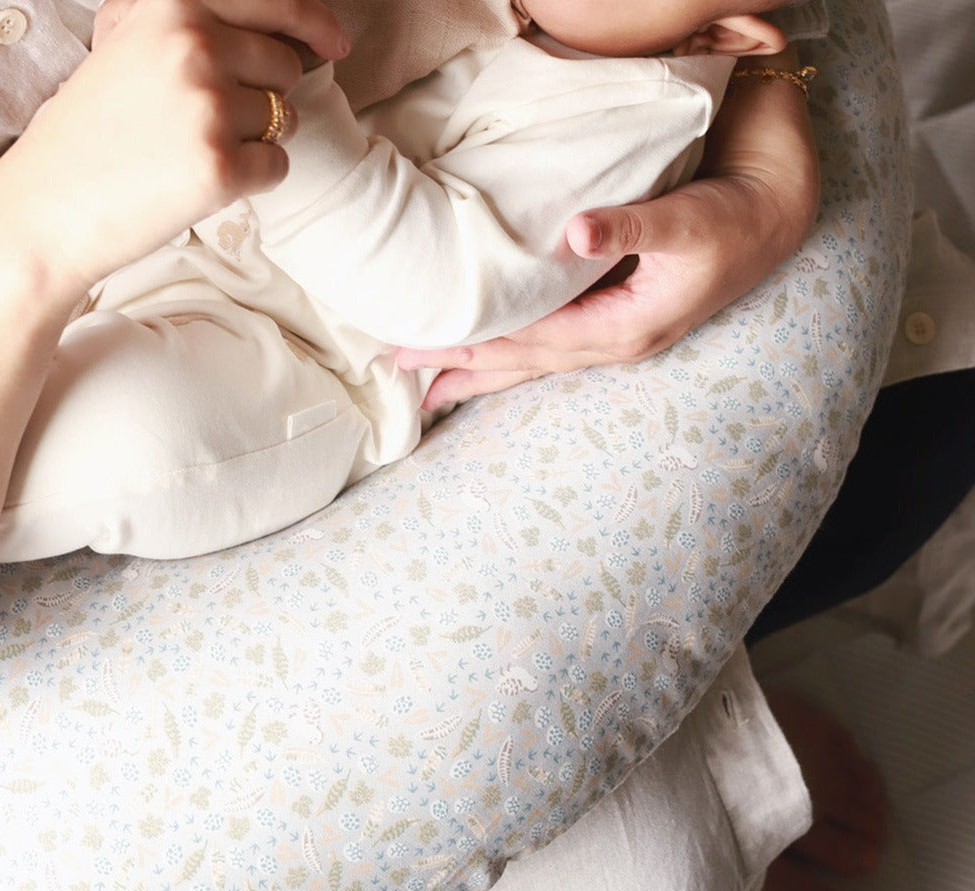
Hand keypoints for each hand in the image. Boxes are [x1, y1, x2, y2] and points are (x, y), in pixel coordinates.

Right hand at [0, 0, 348, 298]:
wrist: (51, 202)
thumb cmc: (92, 129)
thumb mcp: (128, 44)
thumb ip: (189, 22)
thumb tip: (277, 27)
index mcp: (173, 6)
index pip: (273, 1)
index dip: (314, 22)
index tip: (335, 43)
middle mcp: (194, 46)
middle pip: (286, 67)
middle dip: (265, 95)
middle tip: (210, 121)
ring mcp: (209, 106)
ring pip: (284, 119)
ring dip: (256, 137)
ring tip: (196, 149)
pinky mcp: (221, 166)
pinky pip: (277, 166)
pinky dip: (253, 178)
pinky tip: (205, 179)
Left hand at [397, 48, 818, 412]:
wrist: (774, 216)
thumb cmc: (734, 217)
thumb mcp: (689, 220)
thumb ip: (634, 226)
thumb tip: (575, 233)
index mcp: (624, 329)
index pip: (530, 344)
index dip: (474, 348)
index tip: (420, 351)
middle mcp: (613, 343)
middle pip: (521, 363)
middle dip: (461, 369)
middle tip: (401, 373)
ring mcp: (614, 336)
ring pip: (531, 363)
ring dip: (480, 373)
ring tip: (430, 390)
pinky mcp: (613, 320)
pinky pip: (548, 348)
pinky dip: (510, 357)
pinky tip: (488, 362)